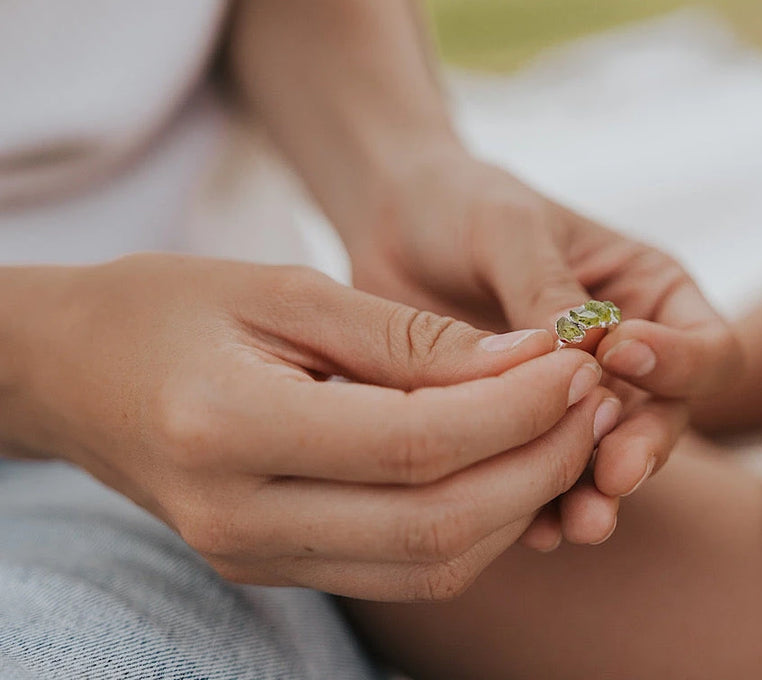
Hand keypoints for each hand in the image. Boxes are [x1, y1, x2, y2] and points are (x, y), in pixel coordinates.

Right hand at [2, 254, 616, 599]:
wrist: (74, 371)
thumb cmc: (171, 306)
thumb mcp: (285, 289)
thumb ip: (408, 336)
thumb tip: (526, 364)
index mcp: (229, 430)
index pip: (418, 445)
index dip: (516, 410)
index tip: (576, 364)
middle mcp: (240, 519)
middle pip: (439, 526)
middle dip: (538, 465)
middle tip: (590, 400)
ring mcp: (254, 558)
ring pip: (432, 565)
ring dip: (519, 503)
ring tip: (563, 429)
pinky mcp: (274, 568)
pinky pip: (404, 567)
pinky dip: (474, 524)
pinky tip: (505, 463)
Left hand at [344, 150, 741, 547]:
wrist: (393, 227)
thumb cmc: (465, 206)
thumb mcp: (511, 230)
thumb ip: (549, 293)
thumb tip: (590, 358)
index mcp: (650, 297)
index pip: (709, 348)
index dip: (681, 363)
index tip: (622, 352)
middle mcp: (629, 360)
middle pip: (669, 420)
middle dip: (643, 449)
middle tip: (614, 473)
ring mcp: (576, 404)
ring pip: (610, 461)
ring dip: (598, 493)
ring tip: (580, 521)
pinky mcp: (524, 434)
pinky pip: (545, 479)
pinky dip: (540, 505)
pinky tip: (529, 529)